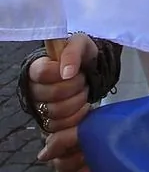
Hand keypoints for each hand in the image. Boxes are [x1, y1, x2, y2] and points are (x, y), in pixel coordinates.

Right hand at [29, 35, 96, 164]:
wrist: (92, 69)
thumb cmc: (82, 55)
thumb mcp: (81, 44)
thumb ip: (73, 52)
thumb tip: (67, 72)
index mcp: (36, 69)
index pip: (42, 73)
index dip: (62, 73)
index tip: (75, 70)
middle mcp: (34, 90)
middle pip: (51, 95)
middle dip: (75, 88)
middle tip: (83, 80)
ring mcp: (40, 107)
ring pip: (55, 113)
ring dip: (77, 102)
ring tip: (84, 92)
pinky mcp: (49, 122)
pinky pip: (59, 127)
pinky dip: (76, 117)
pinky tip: (84, 107)